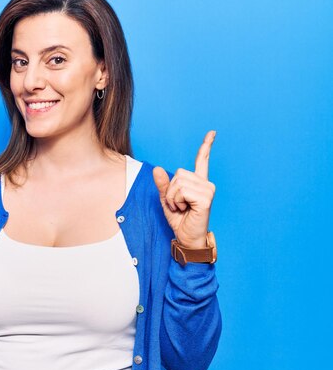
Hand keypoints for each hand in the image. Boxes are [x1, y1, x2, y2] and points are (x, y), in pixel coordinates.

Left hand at [152, 131, 216, 248]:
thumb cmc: (179, 219)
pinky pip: (181, 191)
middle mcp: (205, 183)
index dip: (206, 146)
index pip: (202, 160)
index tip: (212, 132)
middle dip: (170, 191)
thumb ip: (163, 184)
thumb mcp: (167, 199)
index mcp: (198, 182)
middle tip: (177, 205)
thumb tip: (156, 168)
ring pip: (178, 183)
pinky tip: (185, 209)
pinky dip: (176, 201)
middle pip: (178, 173)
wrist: (187, 237)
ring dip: (172, 197)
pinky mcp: (206, 198)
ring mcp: (208, 190)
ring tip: (181, 208)